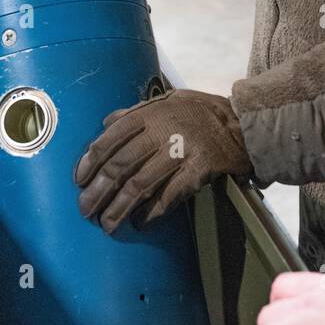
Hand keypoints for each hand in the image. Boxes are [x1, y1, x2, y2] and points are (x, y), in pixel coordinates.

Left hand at [75, 89, 252, 233]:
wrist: (246, 123)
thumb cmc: (203, 112)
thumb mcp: (169, 100)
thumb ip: (136, 111)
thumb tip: (106, 123)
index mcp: (150, 113)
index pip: (109, 139)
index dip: (90, 162)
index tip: (79, 181)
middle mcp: (162, 130)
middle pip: (120, 166)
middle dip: (99, 191)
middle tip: (86, 211)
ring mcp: (181, 151)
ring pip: (140, 184)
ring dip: (119, 208)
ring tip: (107, 224)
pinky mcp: (199, 170)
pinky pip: (169, 196)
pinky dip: (151, 212)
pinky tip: (139, 223)